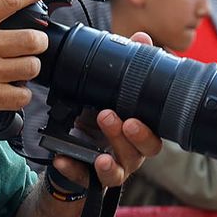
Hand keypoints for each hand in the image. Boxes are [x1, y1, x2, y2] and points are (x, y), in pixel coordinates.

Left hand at [51, 32, 164, 190]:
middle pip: (138, 152)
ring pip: (116, 170)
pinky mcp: (89, 178)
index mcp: (141, 134)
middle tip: (111, 118)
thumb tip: (142, 37)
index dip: (148, 131)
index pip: (155, 136)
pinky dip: (73, 169)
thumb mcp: (114, 95)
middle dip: (126, 138)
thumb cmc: (102, 122)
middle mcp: (131, 154)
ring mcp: (112, 168)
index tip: (134, 118)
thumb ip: (129, 69)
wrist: (78, 153)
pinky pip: (83, 178)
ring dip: (107, 161)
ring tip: (97, 154)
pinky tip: (62, 159)